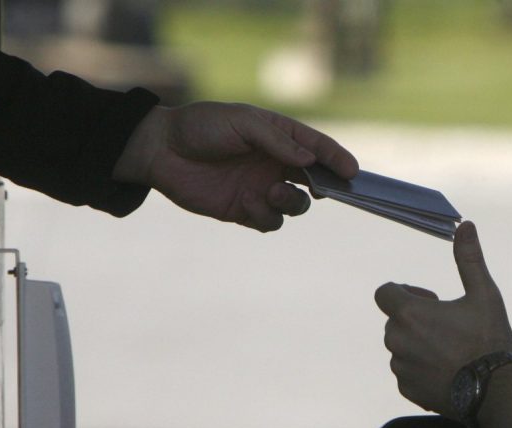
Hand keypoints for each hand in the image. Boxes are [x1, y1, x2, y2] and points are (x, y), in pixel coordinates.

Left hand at [113, 102, 358, 230]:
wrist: (160, 151)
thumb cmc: (200, 126)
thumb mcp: (242, 122)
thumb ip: (277, 140)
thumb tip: (309, 158)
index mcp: (278, 136)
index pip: (316, 148)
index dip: (336, 159)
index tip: (351, 171)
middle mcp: (274, 164)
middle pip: (314, 180)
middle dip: (324, 187)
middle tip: (320, 190)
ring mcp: (261, 188)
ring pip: (295, 206)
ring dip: (291, 203)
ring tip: (272, 193)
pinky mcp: (244, 211)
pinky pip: (269, 222)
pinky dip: (265, 216)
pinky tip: (247, 203)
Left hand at [374, 222, 511, 415]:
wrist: (495, 391)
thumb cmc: (489, 340)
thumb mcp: (484, 295)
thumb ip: (469, 260)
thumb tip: (466, 225)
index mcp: (409, 313)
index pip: (384, 292)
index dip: (405, 292)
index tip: (431, 300)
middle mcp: (397, 340)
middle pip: (395, 320)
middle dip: (415, 319)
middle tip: (449, 326)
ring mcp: (401, 367)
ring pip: (401, 348)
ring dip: (418, 344)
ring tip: (451, 351)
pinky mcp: (408, 389)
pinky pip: (407, 373)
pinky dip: (421, 369)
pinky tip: (449, 371)